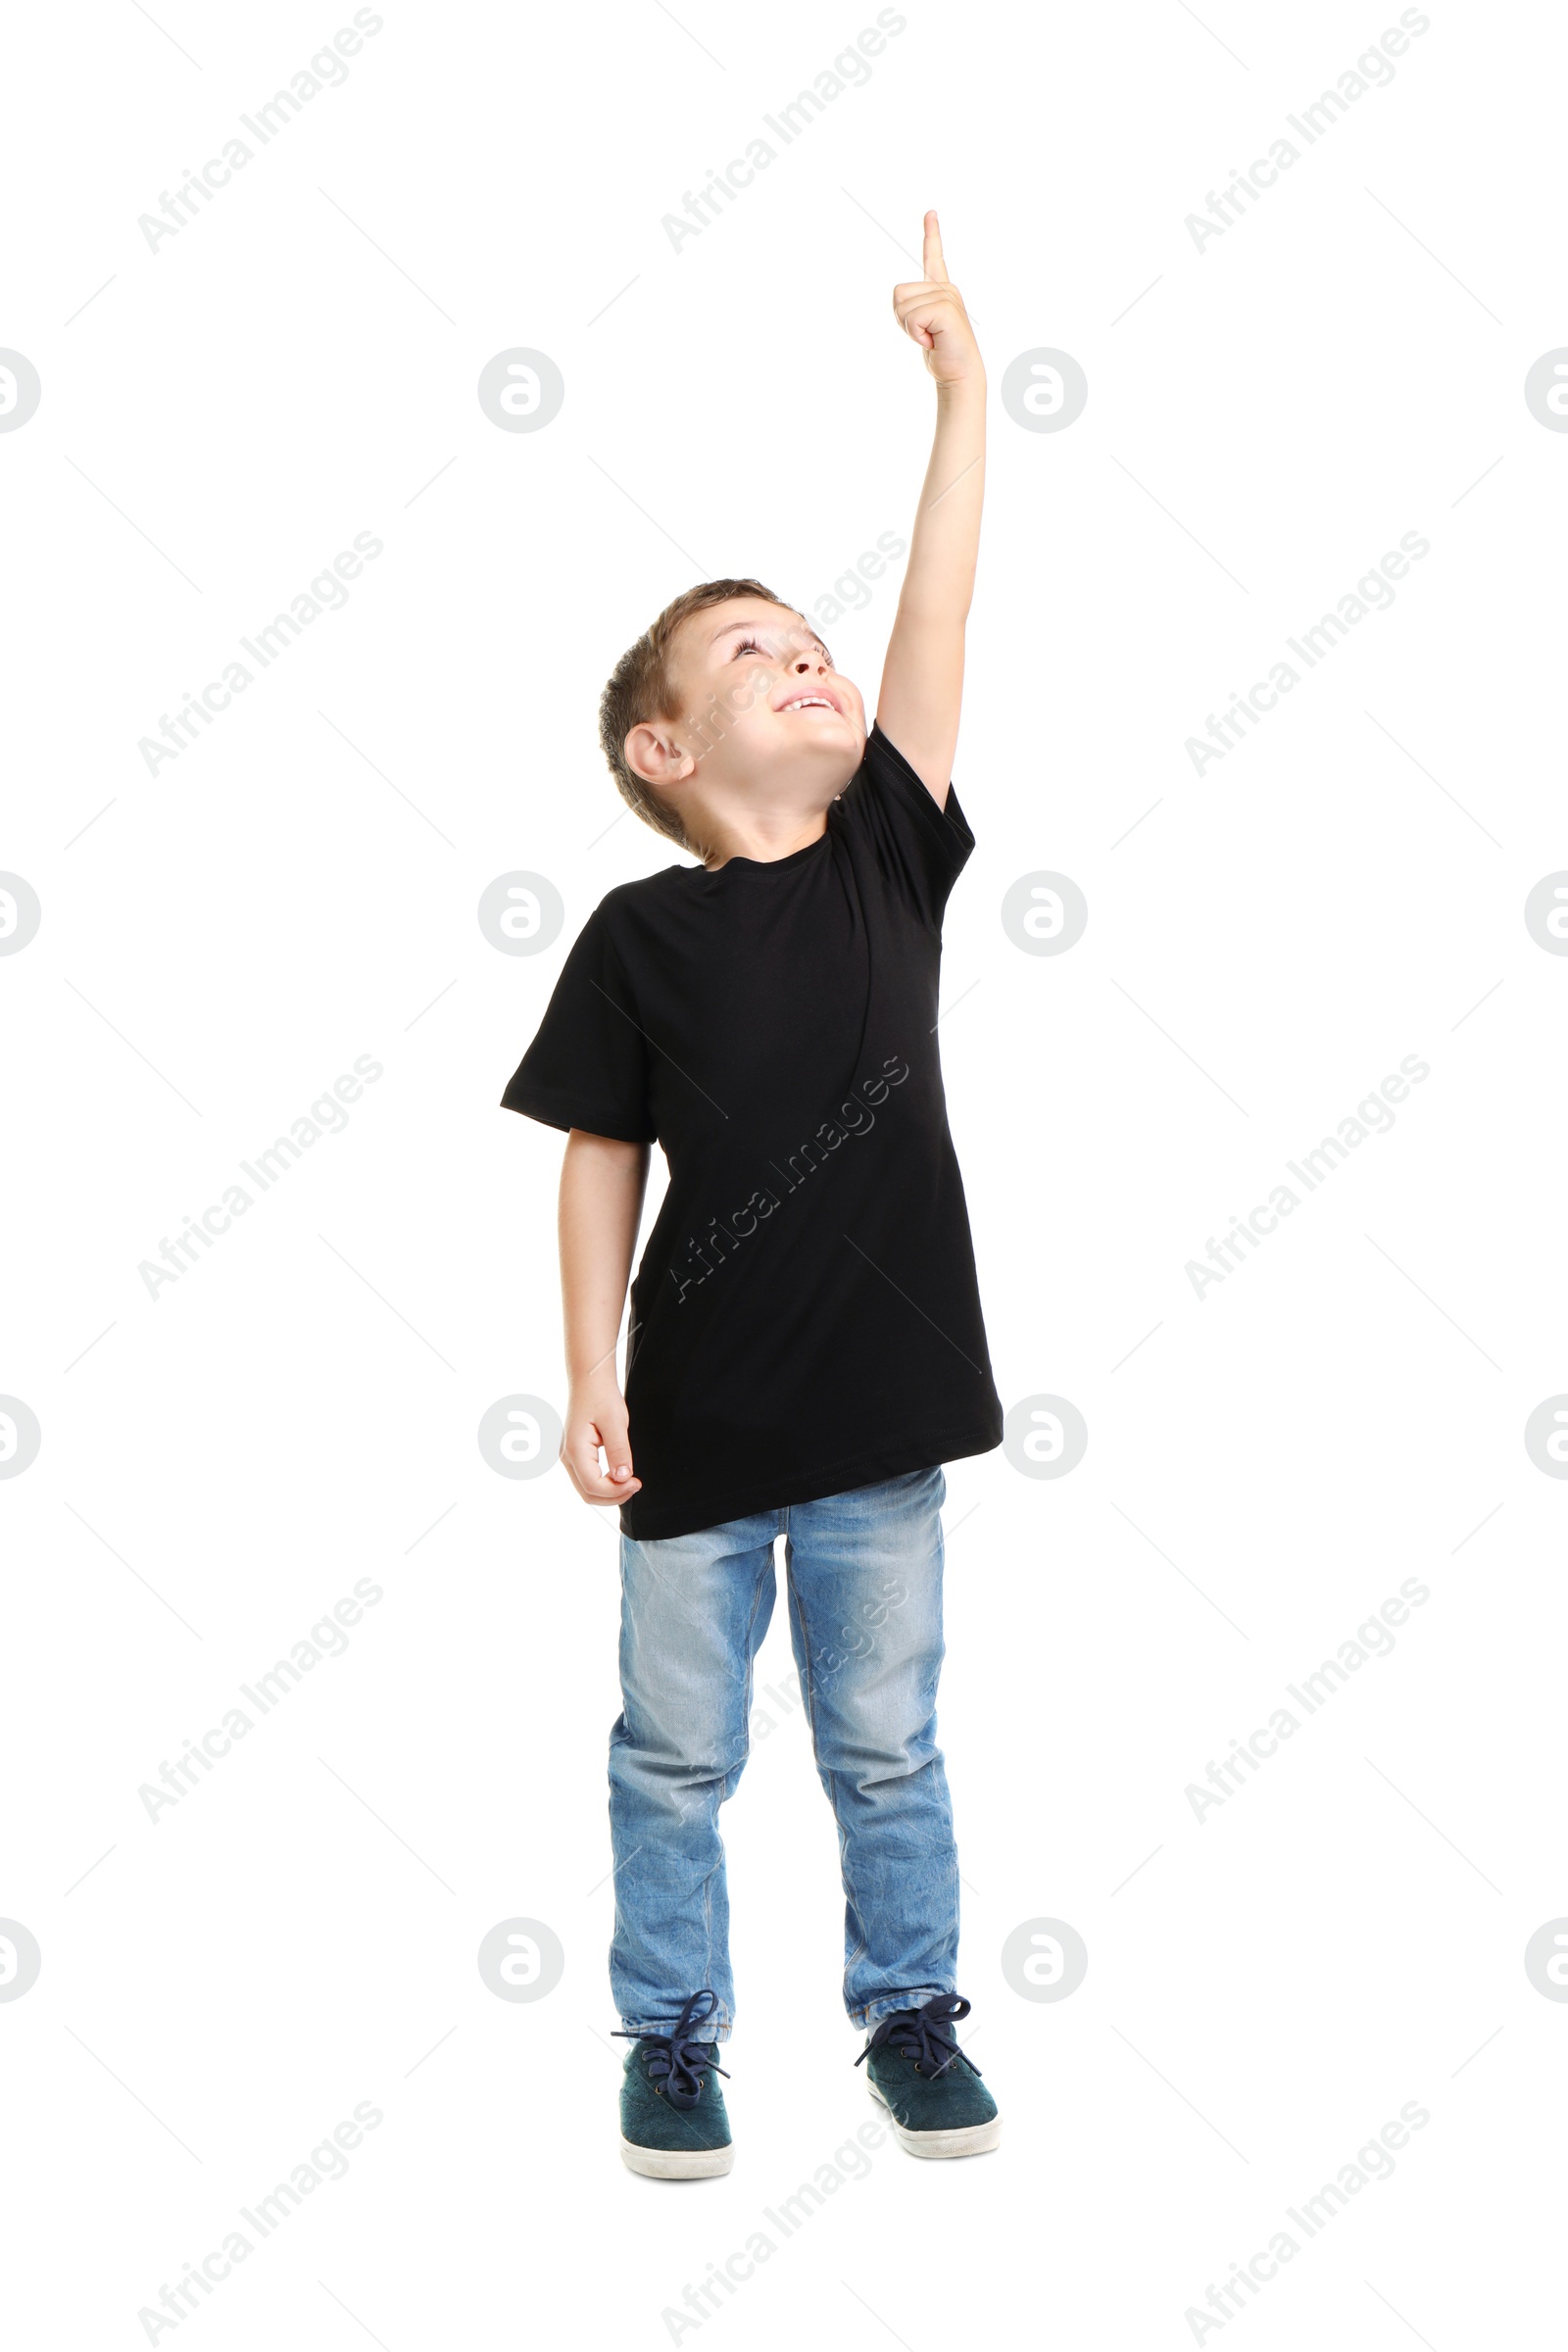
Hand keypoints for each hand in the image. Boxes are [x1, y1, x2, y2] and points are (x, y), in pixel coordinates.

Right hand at [562, 1371, 641, 1505]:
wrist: (589, 1381)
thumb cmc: (602, 1396)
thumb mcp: (616, 1422)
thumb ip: (619, 1450)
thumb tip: (623, 1477)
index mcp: (575, 1450)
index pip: (594, 1486)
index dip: (617, 1491)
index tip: (637, 1482)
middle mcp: (567, 1457)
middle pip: (588, 1493)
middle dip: (613, 1496)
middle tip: (636, 1485)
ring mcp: (568, 1456)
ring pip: (586, 1489)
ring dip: (609, 1491)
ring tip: (630, 1480)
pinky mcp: (574, 1454)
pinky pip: (587, 1478)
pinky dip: (604, 1483)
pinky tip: (619, 1474)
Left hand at [892, 211, 981, 388]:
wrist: (960, 374)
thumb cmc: (942, 352)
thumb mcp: (921, 326)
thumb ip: (911, 308)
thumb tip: (900, 296)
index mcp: (941, 290)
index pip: (933, 257)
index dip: (932, 235)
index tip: (930, 213)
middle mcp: (946, 288)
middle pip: (898, 293)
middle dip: (901, 319)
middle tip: (924, 334)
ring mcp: (948, 297)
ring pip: (902, 306)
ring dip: (909, 328)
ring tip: (930, 337)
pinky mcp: (947, 308)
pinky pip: (911, 317)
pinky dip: (915, 334)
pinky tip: (933, 341)